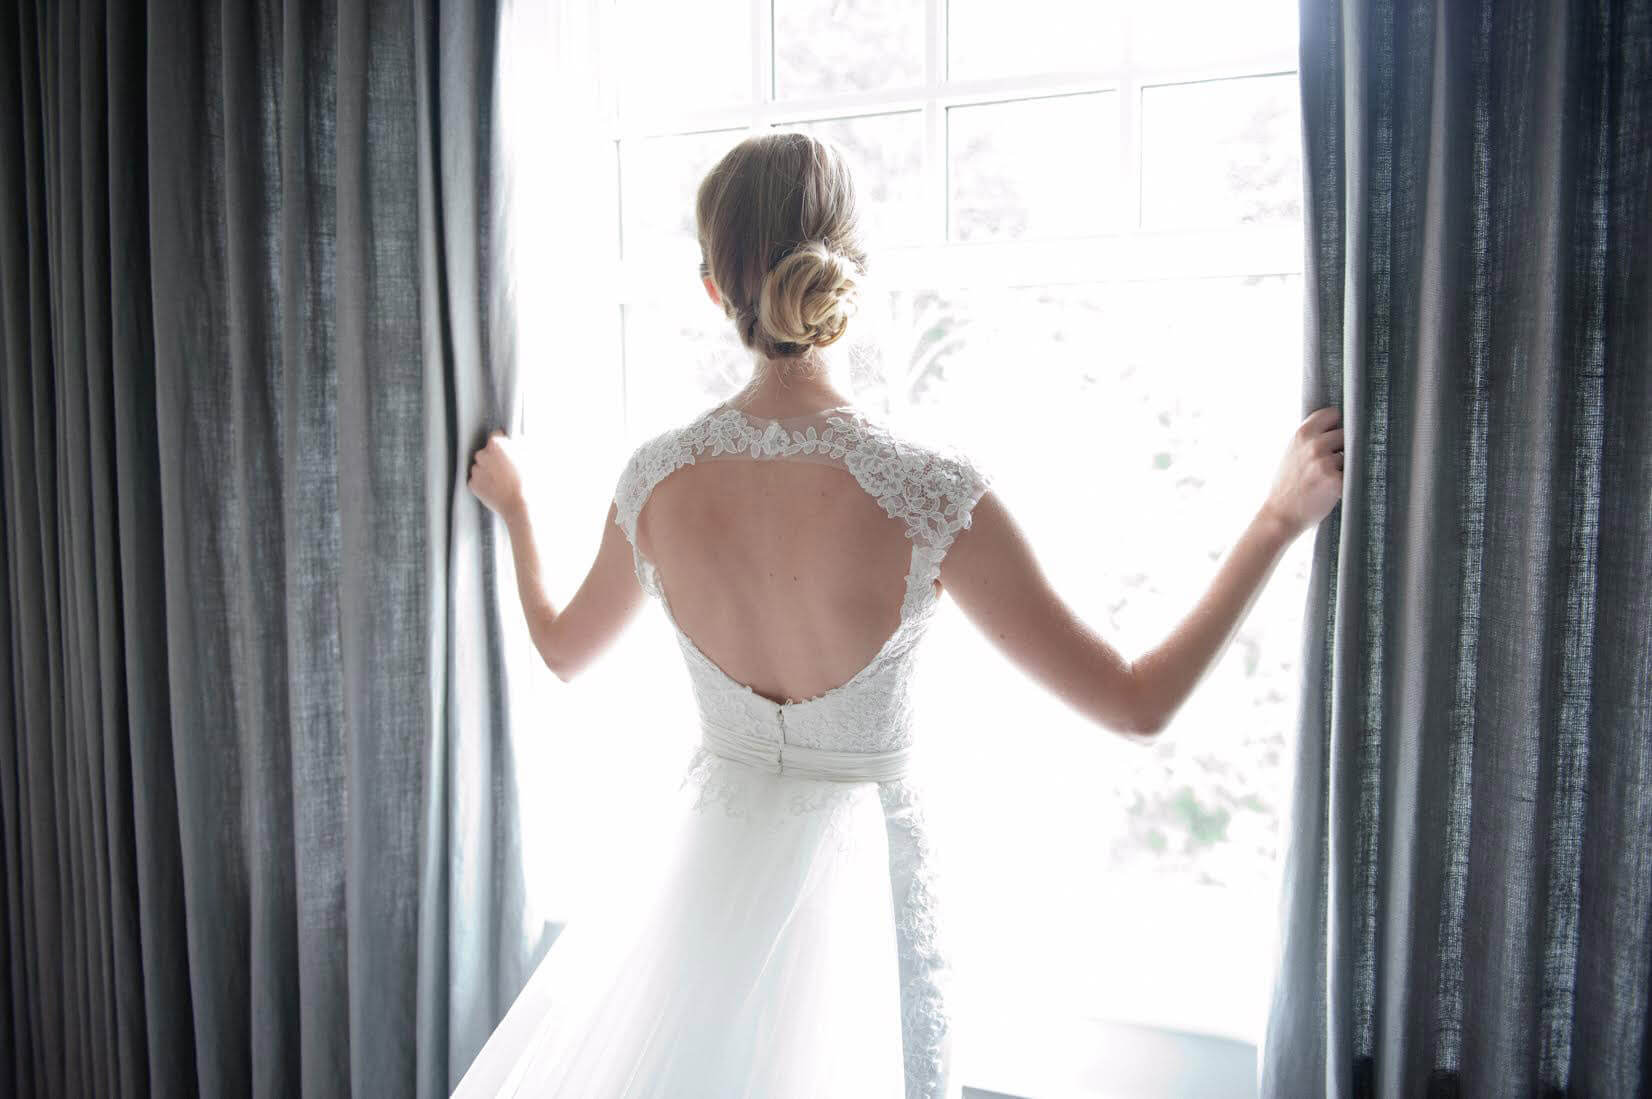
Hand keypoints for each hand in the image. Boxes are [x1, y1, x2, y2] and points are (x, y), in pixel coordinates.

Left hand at [468, 430, 525, 519]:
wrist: (520, 505)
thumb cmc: (528, 481)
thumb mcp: (531, 456)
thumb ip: (520, 445)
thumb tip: (517, 440)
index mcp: (496, 444)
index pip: (496, 436)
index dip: (504, 444)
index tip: (508, 451)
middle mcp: (482, 455)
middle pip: (486, 452)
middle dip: (494, 458)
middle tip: (507, 469)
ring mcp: (476, 470)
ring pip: (480, 467)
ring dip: (488, 471)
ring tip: (502, 481)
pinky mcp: (473, 485)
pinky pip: (477, 480)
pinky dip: (484, 483)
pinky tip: (496, 488)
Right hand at [1261, 406, 1343, 536]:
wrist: (1281, 514)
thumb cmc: (1287, 484)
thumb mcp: (1291, 452)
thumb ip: (1310, 437)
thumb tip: (1337, 424)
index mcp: (1302, 434)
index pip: (1333, 414)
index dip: (1336, 424)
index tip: (1335, 435)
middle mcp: (1314, 445)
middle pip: (1346, 433)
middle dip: (1342, 446)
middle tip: (1330, 463)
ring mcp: (1325, 462)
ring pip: (1350, 455)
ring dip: (1345, 465)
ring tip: (1328, 479)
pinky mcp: (1336, 481)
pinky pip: (1352, 473)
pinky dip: (1346, 480)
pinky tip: (1333, 489)